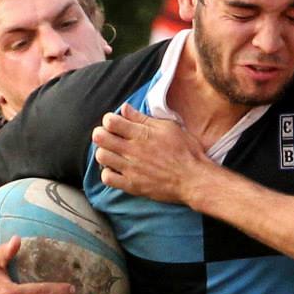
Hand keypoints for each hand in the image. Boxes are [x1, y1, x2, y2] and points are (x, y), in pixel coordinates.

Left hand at [92, 104, 211, 205]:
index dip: (109, 120)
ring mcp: (131, 169)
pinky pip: (107, 179)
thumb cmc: (186, 151)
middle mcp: (133, 150)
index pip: (110, 121)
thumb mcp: (169, 127)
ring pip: (101, 157)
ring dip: (104, 153)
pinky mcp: (132, 185)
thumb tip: (125, 108)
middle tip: (110, 137)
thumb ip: (143, 118)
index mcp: (142, 133)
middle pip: (100, 138)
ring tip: (113, 153)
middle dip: (102, 134)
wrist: (194, 179)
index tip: (116, 124)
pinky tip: (116, 170)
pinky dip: (108, 173)